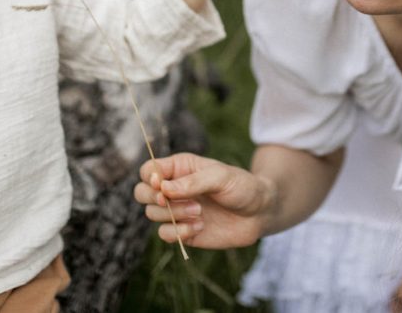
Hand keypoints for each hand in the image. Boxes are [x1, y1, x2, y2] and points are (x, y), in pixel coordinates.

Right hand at [133, 152, 273, 248]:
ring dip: (173, 215)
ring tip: (199, 212)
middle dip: (155, 199)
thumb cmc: (242, 186)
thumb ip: (192, 182)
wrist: (260, 212)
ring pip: (152, 214)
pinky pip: (164, 234)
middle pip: (141, 192)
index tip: (162, 185)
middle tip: (174, 201)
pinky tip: (199, 227)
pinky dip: (178, 232)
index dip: (149, 178)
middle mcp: (173, 188)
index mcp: (179, 168)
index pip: (148, 170)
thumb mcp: (220, 177)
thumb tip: (163, 188)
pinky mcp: (183, 231)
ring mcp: (177, 210)